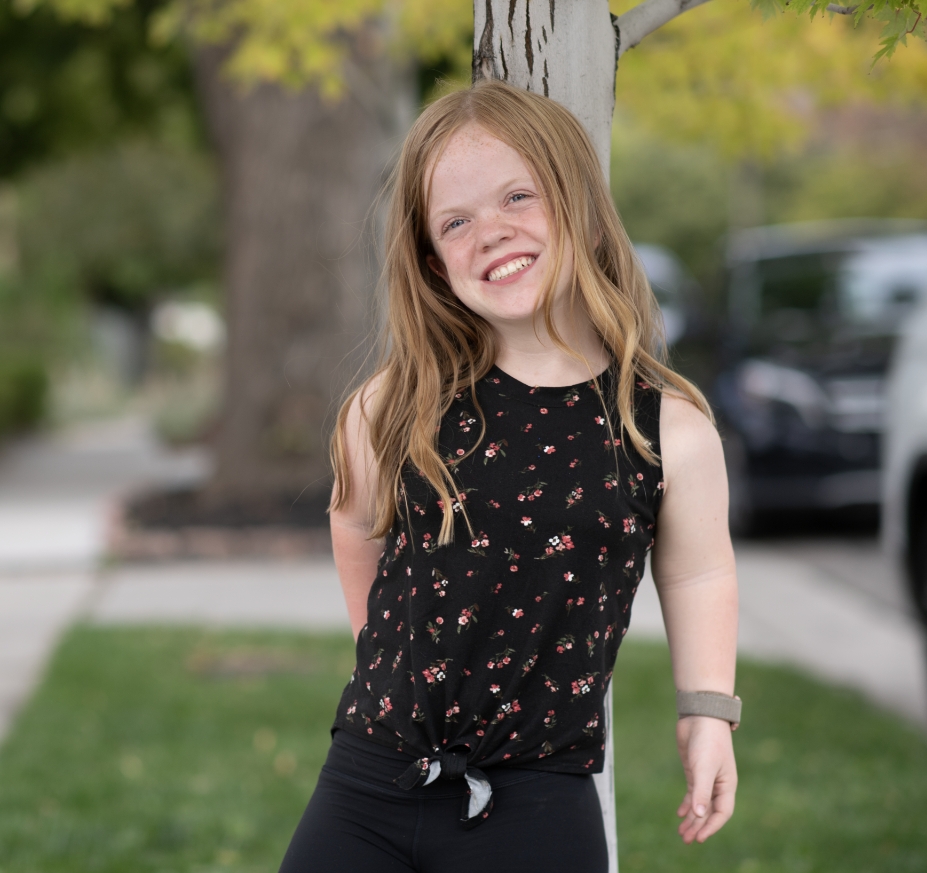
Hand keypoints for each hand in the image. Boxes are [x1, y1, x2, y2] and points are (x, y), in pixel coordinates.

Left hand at [675, 715, 737, 843]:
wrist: (700, 716)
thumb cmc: (707, 741)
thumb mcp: (704, 767)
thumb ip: (701, 791)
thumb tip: (699, 815)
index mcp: (727, 785)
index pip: (721, 813)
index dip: (711, 826)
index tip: (699, 838)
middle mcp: (718, 784)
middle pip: (709, 811)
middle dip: (699, 826)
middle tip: (686, 840)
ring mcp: (705, 778)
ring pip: (700, 804)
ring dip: (692, 819)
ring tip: (681, 833)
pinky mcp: (694, 771)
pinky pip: (693, 793)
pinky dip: (687, 804)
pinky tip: (680, 814)